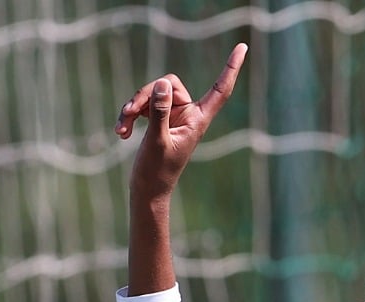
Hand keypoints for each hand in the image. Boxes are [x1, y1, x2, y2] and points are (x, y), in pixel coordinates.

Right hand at [116, 43, 246, 197]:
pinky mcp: (158, 120)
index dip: (230, 68)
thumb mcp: (157, 141)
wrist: (147, 191)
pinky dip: (130, 115)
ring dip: (133, 107)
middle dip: (145, 95)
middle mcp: (188, 115)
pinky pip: (143, 105)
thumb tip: (161, 84)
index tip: (243, 46)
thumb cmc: (156, 172)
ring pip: (152, 94)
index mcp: (198, 120)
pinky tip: (121, 132)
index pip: (220, 90)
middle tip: (128, 113)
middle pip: (168, 84)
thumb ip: (159, 112)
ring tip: (121, 127)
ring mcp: (172, 117)